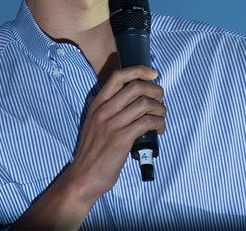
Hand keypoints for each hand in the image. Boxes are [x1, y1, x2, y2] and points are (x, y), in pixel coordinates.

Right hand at [11, 65, 165, 229]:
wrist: (84, 176)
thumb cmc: (93, 150)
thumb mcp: (95, 122)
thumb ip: (110, 109)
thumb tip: (137, 99)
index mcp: (97, 103)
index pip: (118, 76)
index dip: (139, 70)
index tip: (153, 74)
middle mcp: (104, 110)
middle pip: (136, 86)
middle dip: (155, 90)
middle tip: (160, 100)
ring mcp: (113, 124)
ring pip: (145, 104)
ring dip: (160, 109)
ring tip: (161, 117)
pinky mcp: (122, 138)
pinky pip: (148, 122)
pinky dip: (159, 123)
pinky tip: (159, 130)